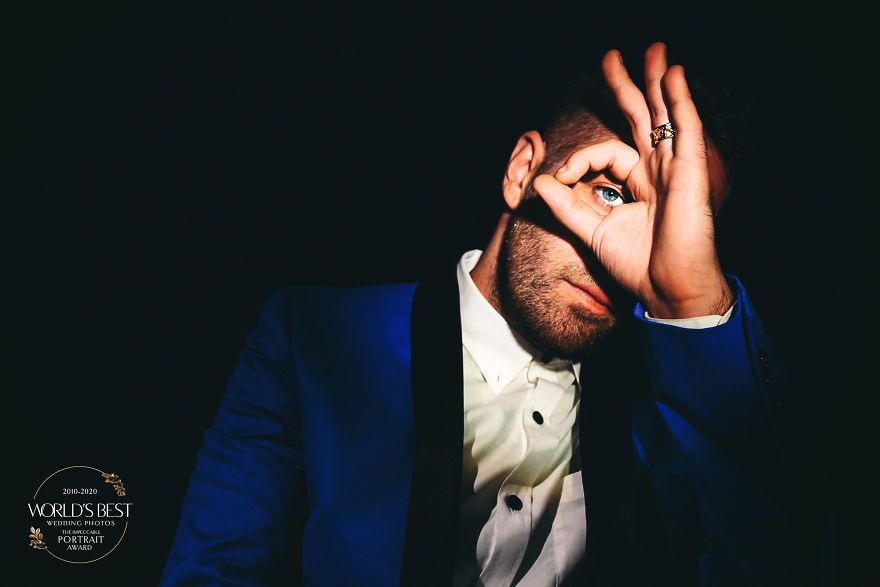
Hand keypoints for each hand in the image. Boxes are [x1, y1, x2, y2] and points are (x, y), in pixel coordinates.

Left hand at [533, 42, 732, 318]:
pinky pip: (686, 131)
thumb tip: (540, 181)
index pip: (606, 152)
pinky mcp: (691, 174)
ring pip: (666, 117)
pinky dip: (681, 103)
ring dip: (658, 82)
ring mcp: (676, 170)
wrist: (668, 290)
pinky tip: (675, 76)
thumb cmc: (638, 265)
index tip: (560, 177)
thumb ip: (567, 206)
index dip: (579, 159)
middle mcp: (658, 171)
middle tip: (610, 56)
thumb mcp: (593, 231)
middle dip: (626, 87)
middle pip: (641, 119)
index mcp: (638, 183)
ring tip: (652, 50)